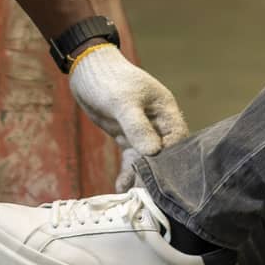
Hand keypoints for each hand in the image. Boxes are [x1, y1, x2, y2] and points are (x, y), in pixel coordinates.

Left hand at [67, 45, 189, 188]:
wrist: (86, 70)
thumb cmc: (108, 79)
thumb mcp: (123, 102)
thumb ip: (138, 127)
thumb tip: (153, 153)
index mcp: (165, 110)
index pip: (178, 140)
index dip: (172, 159)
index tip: (162, 178)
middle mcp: (158, 123)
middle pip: (164, 154)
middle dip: (156, 173)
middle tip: (146, 193)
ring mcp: (142, 131)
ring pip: (147, 159)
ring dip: (140, 176)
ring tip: (133, 195)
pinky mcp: (127, 137)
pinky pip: (132, 159)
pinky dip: (127, 172)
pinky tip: (121, 187)